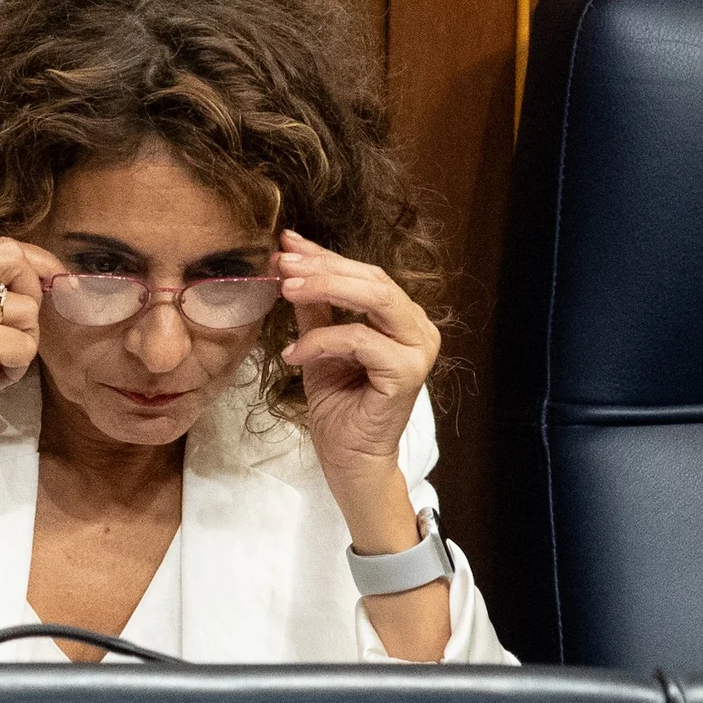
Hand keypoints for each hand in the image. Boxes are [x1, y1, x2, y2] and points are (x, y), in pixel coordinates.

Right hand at [0, 237, 64, 449]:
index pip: (1, 245)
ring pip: (28, 310)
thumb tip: (34, 275)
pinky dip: (16, 367)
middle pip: (18, 262)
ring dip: (22, 342)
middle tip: (16, 329)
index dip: (34, 262)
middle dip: (33, 296)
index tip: (52, 280)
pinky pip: (26, 346)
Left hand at [277, 229, 440, 486]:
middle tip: (283, 264)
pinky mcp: (407, 372)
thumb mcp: (319, 345)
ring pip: (375, 298)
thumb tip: (289, 262)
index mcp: (401, 317)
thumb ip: (313, 307)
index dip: (325, 256)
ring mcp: (418, 349)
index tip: (286, 244)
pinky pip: (360, 340)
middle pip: (373, 279)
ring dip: (325, 288)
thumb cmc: (339, 405)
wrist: (349, 458)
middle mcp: (417, 327)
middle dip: (323, 267)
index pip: (365, 274)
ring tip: (286, 290)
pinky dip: (321, 341)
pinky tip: (293, 353)